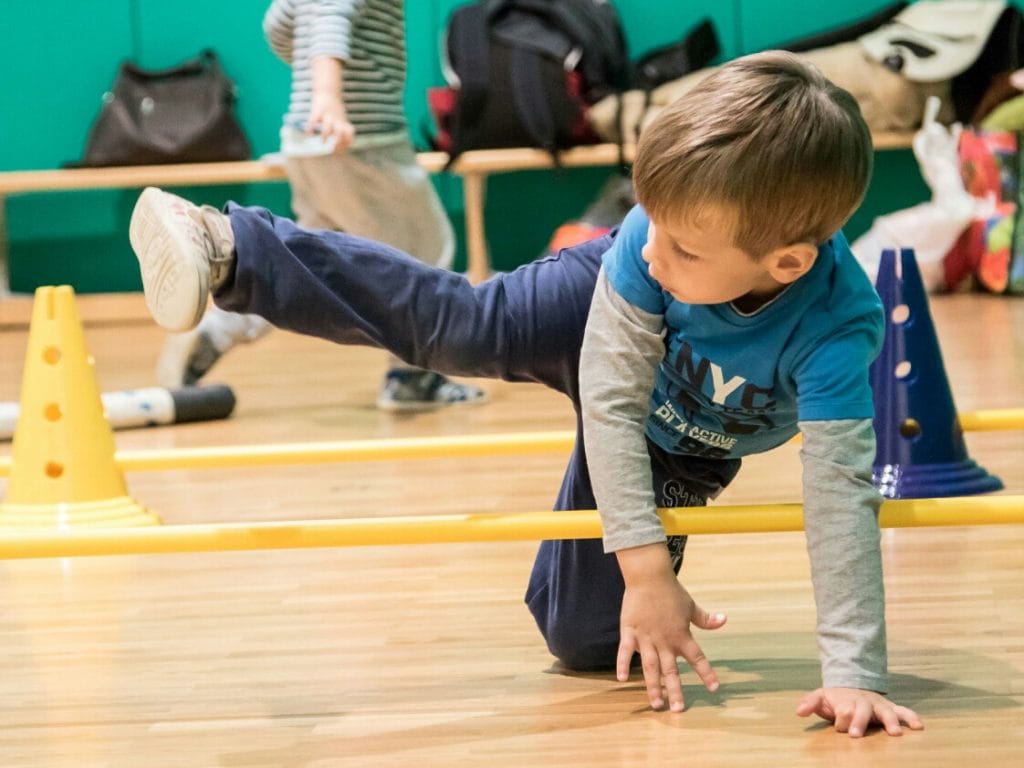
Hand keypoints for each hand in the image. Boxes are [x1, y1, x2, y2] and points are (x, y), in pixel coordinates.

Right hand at [307, 93, 354, 151]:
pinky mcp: (317, 111)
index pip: (349, 134)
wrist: (328, 90)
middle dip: (337, 142)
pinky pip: (313, 121)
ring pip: (327, 128)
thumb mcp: (343, 117)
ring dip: (325, 137)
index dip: (347, 142)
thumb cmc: (335, 107)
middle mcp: (336, 119)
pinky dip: (310, 129)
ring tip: (323, 143)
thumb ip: (344, 128)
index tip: (341, 149)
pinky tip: (308, 134)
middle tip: (333, 149)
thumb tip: (345, 144)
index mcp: (343, 121)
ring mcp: (327, 115)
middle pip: (340, 133)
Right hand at [616, 544, 725, 711]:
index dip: (706, 673)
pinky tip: (622, 679)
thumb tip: (724, 620)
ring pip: (650, 667)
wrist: (649, 576)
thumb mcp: (690, 606)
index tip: (714, 688)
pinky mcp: (630, 631)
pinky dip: (623, 664)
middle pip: (671, 671)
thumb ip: (706, 618)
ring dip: (653, 687)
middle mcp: (665, 640)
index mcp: (681, 635)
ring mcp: (646, 637)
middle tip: (678, 710)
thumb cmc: (671, 591)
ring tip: (656, 704)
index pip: (697, 658)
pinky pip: (626, 651)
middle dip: (675, 691)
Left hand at [797, 687, 923, 736]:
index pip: (844, 710)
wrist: (852, 686)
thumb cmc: (836, 698)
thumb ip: (810, 703)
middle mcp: (864, 702)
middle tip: (855, 734)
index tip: (840, 728)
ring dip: (890, 721)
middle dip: (859, 721)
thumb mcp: (821, 697)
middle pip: (862, 710)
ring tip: (895, 733)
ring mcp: (878, 705)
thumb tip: (799, 712)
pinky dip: (911, 717)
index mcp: (847, 701)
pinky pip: (903, 711)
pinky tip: (919, 726)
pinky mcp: (890, 708)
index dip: (842, 719)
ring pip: (885, 711)